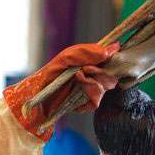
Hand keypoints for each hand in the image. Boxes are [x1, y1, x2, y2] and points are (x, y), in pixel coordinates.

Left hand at [4, 43, 119, 140]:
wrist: (38, 94)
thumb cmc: (51, 73)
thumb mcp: (68, 57)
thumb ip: (88, 52)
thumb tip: (111, 50)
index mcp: (92, 62)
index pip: (113, 57)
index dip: (115, 55)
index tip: (116, 51)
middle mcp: (95, 76)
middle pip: (113, 73)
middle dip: (100, 70)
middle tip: (85, 69)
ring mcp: (92, 90)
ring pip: (106, 86)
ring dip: (92, 81)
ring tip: (78, 77)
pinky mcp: (87, 103)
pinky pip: (96, 100)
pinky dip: (88, 94)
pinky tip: (78, 91)